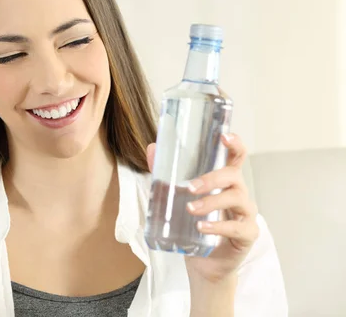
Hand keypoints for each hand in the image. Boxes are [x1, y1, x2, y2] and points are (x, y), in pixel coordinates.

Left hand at [146, 133, 258, 283]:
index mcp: (225, 180)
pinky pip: (236, 227)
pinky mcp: (248, 234)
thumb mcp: (176, 198)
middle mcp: (239, 193)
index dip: (234, 144)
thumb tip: (152, 148)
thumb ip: (165, 174)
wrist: (204, 264)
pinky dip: (218, 226)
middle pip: (233, 176)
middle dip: (212, 178)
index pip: (236, 156)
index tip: (224, 136)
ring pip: (236, 199)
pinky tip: (202, 227)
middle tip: (189, 187)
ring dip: (211, 202)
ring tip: (190, 209)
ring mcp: (246, 214)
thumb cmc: (193, 225)